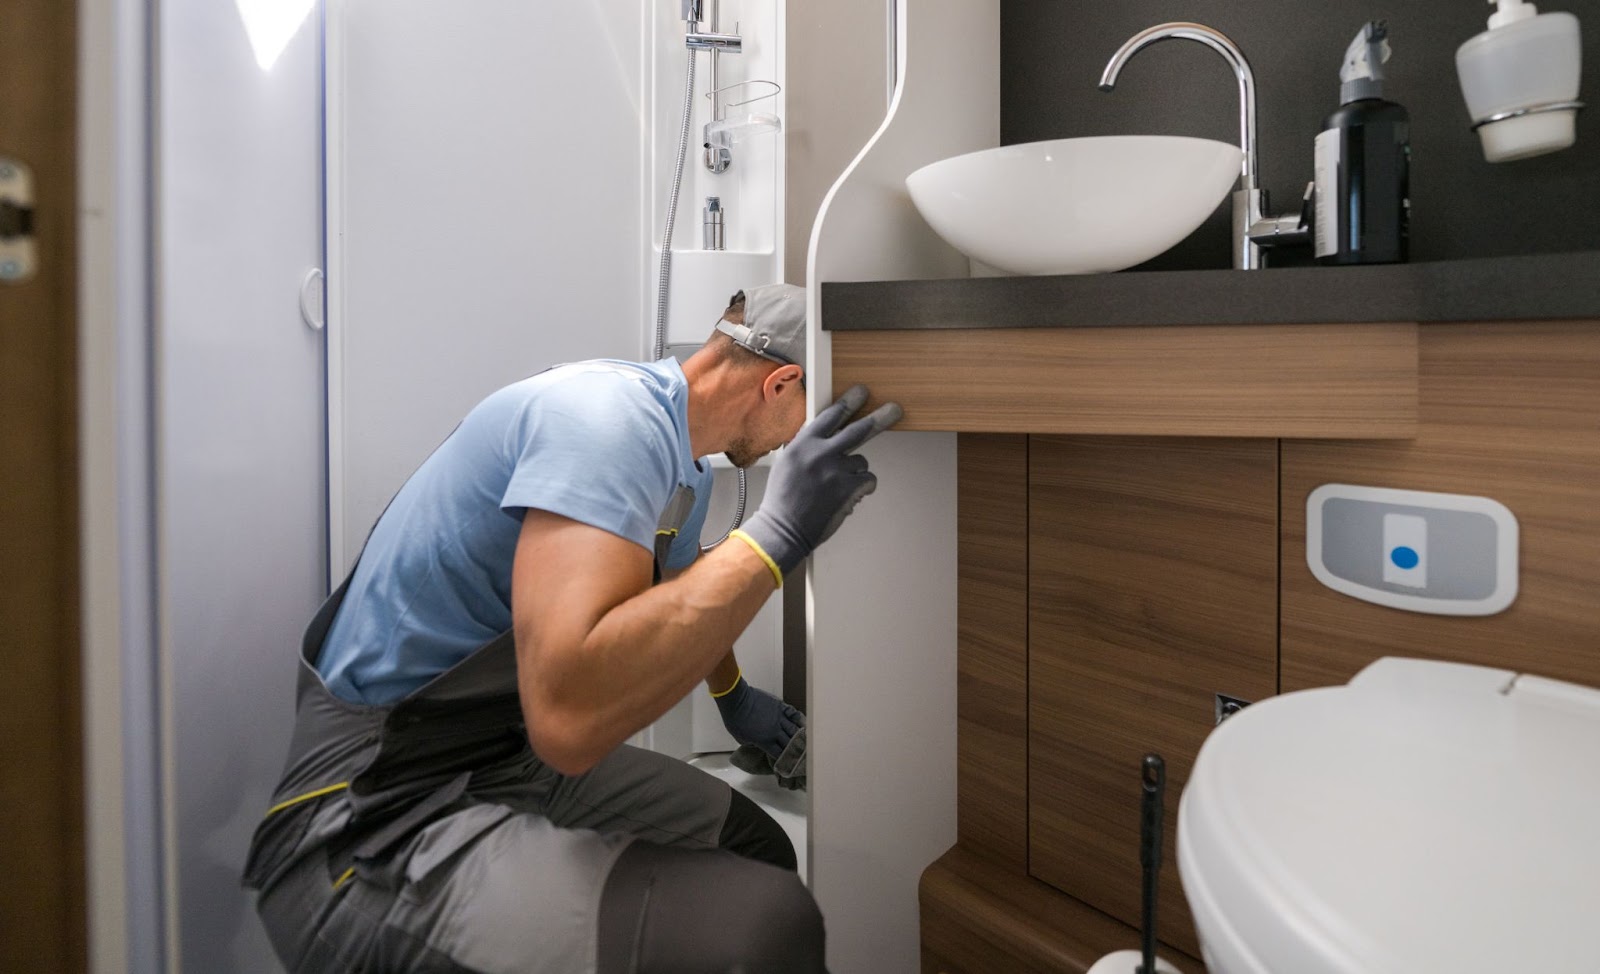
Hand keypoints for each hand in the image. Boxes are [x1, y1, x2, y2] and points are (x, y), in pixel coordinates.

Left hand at [714, 675, 804, 759]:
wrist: (737, 700)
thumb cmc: (735, 720)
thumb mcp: (741, 739)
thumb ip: (753, 744)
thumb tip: (760, 745)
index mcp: (765, 741)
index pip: (778, 753)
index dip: (784, 760)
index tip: (788, 763)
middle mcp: (775, 731)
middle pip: (789, 743)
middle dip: (795, 750)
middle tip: (801, 754)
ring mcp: (779, 718)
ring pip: (794, 729)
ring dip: (799, 736)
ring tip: (806, 741)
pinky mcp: (780, 706)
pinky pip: (793, 713)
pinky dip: (799, 719)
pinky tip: (803, 723)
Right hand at [738, 385, 901, 576]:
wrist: (784, 529)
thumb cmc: (783, 500)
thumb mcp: (787, 463)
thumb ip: (807, 447)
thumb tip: (827, 434)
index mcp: (802, 444)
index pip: (830, 416)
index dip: (848, 402)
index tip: (861, 392)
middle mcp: (820, 453)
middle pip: (858, 430)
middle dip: (879, 418)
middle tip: (894, 410)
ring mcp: (836, 470)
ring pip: (861, 461)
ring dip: (855, 472)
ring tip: (836, 487)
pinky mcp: (849, 488)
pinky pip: (868, 479)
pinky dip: (862, 488)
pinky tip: (847, 496)